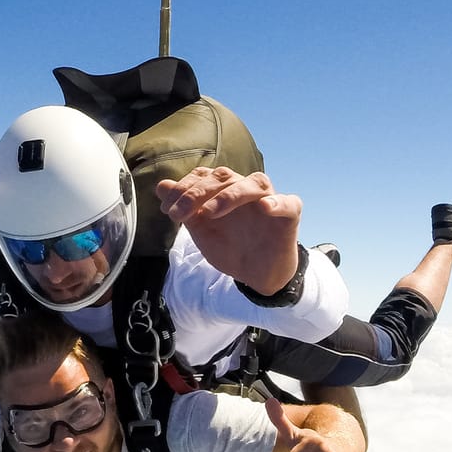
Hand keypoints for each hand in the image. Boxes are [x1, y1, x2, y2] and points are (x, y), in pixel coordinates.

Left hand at [156, 167, 301, 293]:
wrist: (256, 275)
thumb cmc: (231, 249)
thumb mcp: (202, 232)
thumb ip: (184, 209)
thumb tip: (161, 185)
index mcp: (224, 190)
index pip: (204, 176)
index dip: (183, 188)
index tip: (167, 210)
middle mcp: (246, 190)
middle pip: (224, 177)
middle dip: (197, 193)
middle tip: (179, 214)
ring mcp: (269, 200)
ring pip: (254, 183)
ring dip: (230, 195)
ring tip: (210, 212)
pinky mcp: (289, 214)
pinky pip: (289, 203)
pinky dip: (278, 202)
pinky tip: (265, 207)